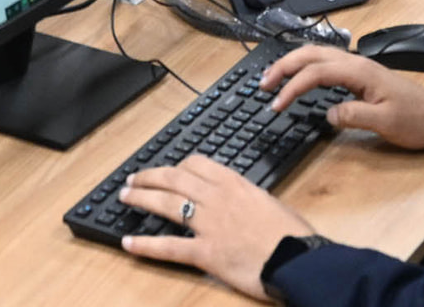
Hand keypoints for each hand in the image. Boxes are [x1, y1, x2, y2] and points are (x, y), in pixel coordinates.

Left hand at [119, 154, 312, 298]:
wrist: (298, 259)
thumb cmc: (293, 235)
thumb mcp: (271, 204)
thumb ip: (250, 198)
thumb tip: (242, 201)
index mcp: (234, 183)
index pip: (196, 164)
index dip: (176, 166)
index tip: (168, 169)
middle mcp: (217, 198)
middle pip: (173, 179)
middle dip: (149, 177)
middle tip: (132, 179)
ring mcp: (209, 224)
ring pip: (166, 204)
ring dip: (141, 198)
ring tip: (124, 197)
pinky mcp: (205, 253)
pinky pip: (169, 246)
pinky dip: (146, 245)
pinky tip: (129, 242)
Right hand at [260, 47, 423, 149]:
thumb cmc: (416, 120)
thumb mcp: (386, 122)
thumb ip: (354, 116)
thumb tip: (326, 113)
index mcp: (359, 71)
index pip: (315, 72)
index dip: (292, 87)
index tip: (276, 104)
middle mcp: (356, 63)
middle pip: (311, 54)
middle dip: (283, 66)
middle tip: (263, 84)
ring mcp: (358, 67)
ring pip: (317, 54)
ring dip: (292, 63)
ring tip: (273, 79)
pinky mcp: (360, 75)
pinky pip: (326, 63)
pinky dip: (306, 66)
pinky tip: (300, 77)